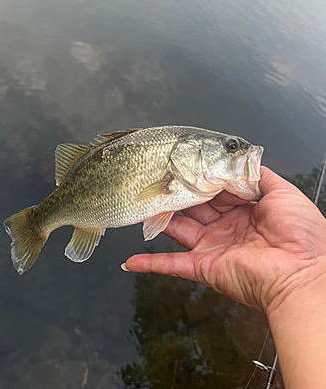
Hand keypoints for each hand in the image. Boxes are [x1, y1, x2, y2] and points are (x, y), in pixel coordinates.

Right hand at [124, 167, 325, 313]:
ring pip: (178, 228)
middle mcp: (227, 226)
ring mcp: (213, 246)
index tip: (182, 163)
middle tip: (156, 177)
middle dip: (176, 191)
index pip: (215, 187)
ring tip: (139, 202)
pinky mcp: (204, 267)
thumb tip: (239, 160)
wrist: (303, 274)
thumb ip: (257, 174)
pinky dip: (150, 264)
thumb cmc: (301, 233)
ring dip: (159, 218)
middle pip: (194, 205)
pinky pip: (172, 265)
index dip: (199, 176)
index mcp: (244, 208)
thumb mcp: (283, 192)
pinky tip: (131, 261)